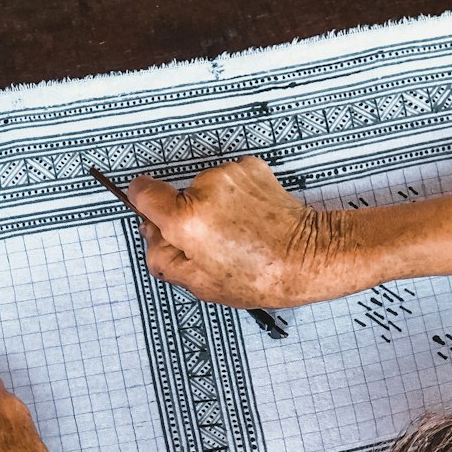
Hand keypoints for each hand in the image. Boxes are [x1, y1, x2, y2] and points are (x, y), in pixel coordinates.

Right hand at [129, 156, 354, 307]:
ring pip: (206, 191)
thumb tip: (151, 236)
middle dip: (187, 219)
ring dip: (214, 210)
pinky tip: (252, 222)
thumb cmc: (260, 277)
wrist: (309, 257)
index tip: (156, 220)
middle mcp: (205, 188)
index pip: (142, 192)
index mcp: (185, 218)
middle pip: (177, 197)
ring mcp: (230, 175)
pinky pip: (230, 183)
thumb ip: (163, 258)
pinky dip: (236, 199)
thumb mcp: (199, 283)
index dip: (145, 207)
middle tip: (212, 247)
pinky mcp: (251, 168)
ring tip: (239, 237)